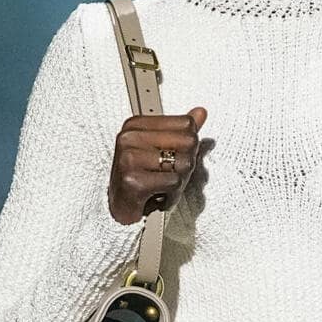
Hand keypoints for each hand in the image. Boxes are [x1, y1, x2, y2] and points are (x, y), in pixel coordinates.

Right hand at [108, 105, 206, 226]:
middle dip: (185, 165)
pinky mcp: (132, 180)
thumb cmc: (142, 180)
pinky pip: (174, 183)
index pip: (186, 124)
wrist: (121, 209)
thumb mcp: (163, 151)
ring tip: (162, 187)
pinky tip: (158, 197)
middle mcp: (129, 137)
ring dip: (179, 182)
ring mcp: (129, 158)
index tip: (171, 158)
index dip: (188, 146)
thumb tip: (201, 112)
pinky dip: (172, 195)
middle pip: (188, 142)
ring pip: (183, 164)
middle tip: (168, 176)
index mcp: (136, 125)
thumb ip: (181, 131)